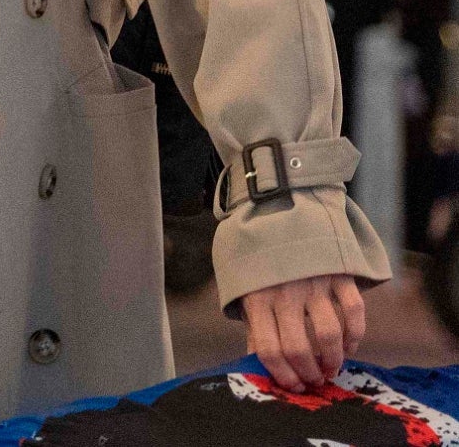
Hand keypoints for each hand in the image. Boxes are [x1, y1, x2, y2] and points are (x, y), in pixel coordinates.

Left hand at [244, 273, 365, 391]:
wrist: (282, 219)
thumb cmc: (265, 267)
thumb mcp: (249, 294)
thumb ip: (256, 329)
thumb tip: (259, 367)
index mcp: (256, 299)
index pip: (268, 349)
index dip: (283, 375)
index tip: (295, 387)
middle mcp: (284, 293)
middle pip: (299, 348)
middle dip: (309, 373)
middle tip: (316, 381)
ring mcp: (313, 283)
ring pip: (329, 335)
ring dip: (334, 360)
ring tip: (331, 368)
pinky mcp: (339, 275)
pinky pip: (354, 313)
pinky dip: (355, 336)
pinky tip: (349, 346)